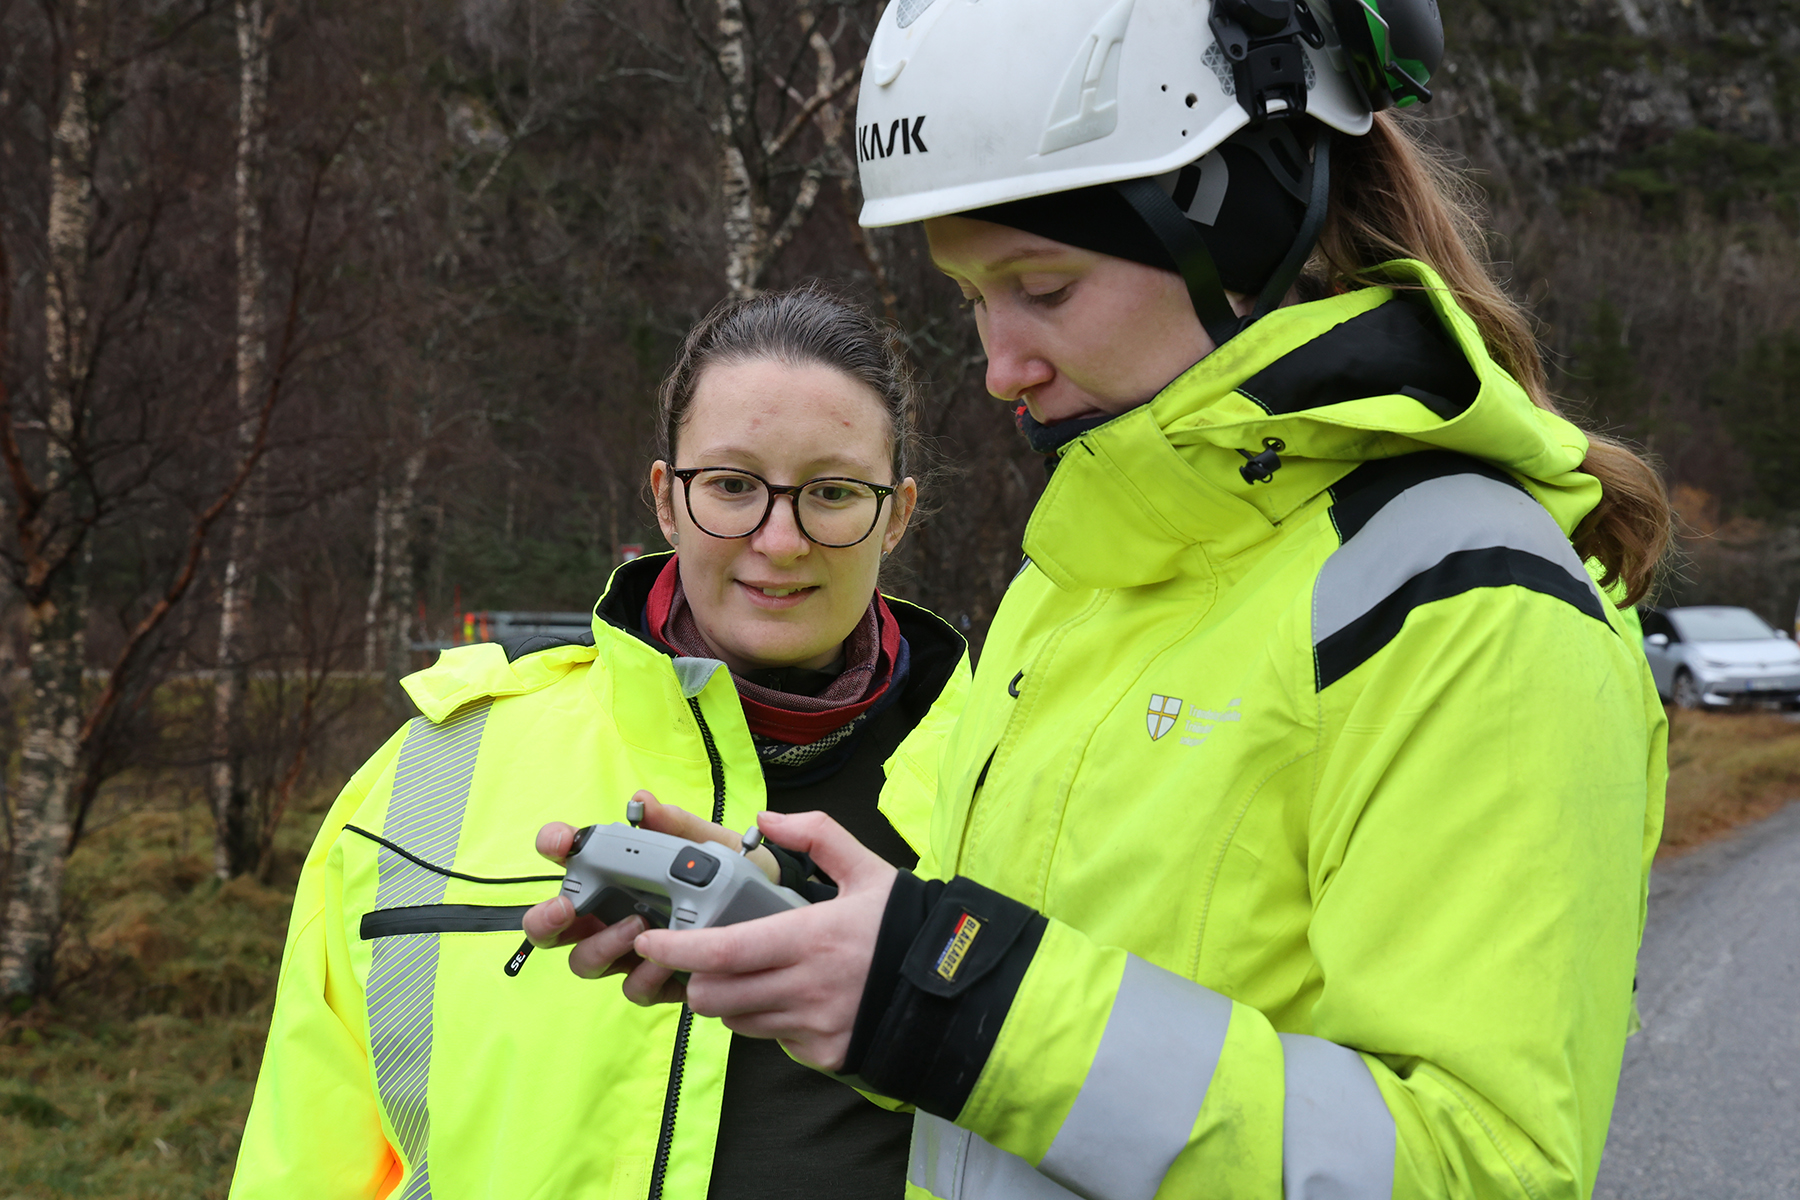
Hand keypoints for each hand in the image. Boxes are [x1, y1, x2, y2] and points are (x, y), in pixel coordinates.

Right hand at [519, 790, 779, 1002]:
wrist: (773, 908)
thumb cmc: (731, 872)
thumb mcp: (709, 842)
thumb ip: (674, 825)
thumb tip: (643, 803)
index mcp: (615, 870)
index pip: (568, 856)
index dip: (555, 846)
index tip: (560, 842)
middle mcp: (610, 912)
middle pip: (554, 924)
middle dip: (546, 918)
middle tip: (565, 906)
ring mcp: (629, 950)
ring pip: (586, 960)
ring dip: (603, 945)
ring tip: (636, 925)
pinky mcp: (656, 980)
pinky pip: (633, 987)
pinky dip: (643, 975)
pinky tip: (663, 960)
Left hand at [632, 810, 895, 1071]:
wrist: (955, 988)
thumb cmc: (907, 926)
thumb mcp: (869, 869)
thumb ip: (817, 834)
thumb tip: (766, 819)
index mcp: (811, 938)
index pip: (724, 951)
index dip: (677, 948)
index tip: (650, 938)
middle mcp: (807, 988)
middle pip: (716, 997)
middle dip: (698, 979)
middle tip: (707, 960)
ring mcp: (815, 1027)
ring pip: (738, 1022)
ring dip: (732, 1001)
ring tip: (755, 976)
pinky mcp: (824, 1055)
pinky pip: (774, 1040)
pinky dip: (770, 1021)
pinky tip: (794, 998)